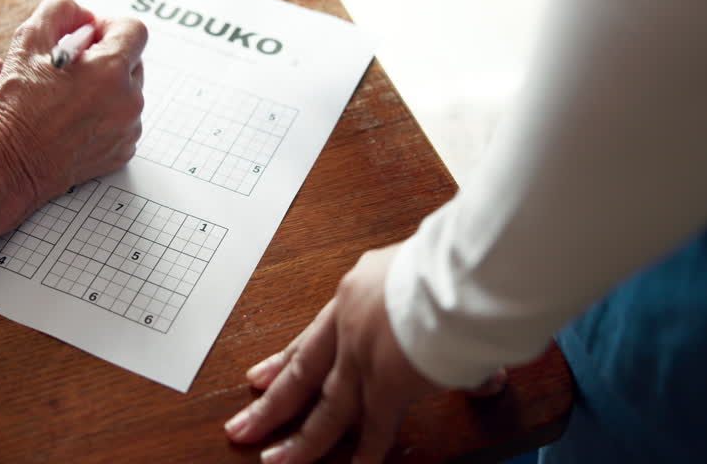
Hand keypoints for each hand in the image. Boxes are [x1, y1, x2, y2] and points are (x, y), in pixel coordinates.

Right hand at [0, 0, 146, 211]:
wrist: (9, 164)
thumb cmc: (15, 107)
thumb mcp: (28, 41)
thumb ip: (60, 10)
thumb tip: (83, 15)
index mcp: (111, 71)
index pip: (134, 30)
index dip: (109, 28)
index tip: (87, 38)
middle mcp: (128, 101)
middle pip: (133, 61)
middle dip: (106, 57)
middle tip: (71, 69)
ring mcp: (128, 129)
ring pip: (128, 92)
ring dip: (106, 87)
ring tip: (68, 98)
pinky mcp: (122, 151)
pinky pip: (123, 121)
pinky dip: (105, 115)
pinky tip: (74, 120)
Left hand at [224, 244, 506, 463]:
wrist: (464, 269)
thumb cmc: (455, 262)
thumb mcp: (426, 272)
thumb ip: (434, 312)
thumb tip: (458, 343)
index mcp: (356, 290)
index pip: (312, 334)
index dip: (283, 360)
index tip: (258, 378)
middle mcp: (350, 322)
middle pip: (302, 373)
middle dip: (271, 405)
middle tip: (242, 427)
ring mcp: (364, 355)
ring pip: (326, 407)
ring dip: (302, 440)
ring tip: (275, 461)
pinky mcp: (388, 383)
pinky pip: (374, 428)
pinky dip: (365, 453)